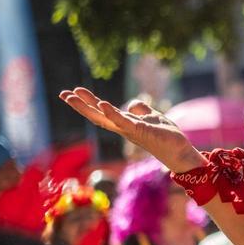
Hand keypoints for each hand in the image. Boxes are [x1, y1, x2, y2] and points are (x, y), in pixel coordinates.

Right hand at [60, 88, 204, 173]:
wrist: (181, 152)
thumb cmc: (166, 136)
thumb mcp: (151, 117)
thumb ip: (141, 110)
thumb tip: (131, 104)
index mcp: (125, 124)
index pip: (102, 112)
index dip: (87, 102)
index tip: (71, 92)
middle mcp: (123, 129)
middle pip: (97, 116)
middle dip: (80, 105)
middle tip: (62, 94)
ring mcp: (130, 131)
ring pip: (105, 119)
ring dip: (88, 107)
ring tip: (73, 96)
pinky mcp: (141, 132)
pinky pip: (124, 122)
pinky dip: (113, 113)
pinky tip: (102, 103)